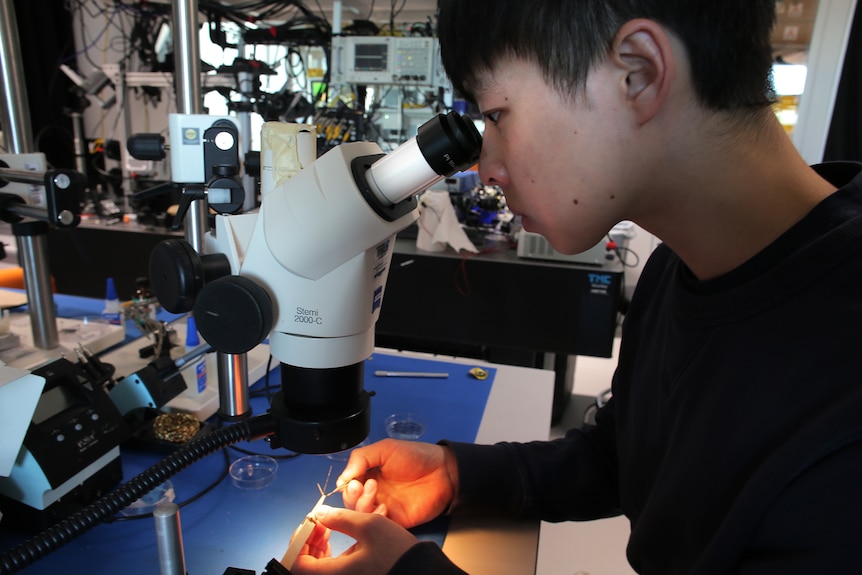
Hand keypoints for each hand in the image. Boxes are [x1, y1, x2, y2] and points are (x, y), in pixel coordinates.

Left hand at [289, 505, 417, 574]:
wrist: (420, 570)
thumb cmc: (396, 552)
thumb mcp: (369, 526)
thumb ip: (340, 518)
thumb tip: (319, 514)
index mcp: (334, 574)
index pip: (296, 563)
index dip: (298, 540)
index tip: (310, 523)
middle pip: (304, 565)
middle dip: (307, 541)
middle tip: (318, 523)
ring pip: (317, 567)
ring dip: (316, 545)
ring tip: (327, 526)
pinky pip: (330, 568)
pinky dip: (328, 552)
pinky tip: (338, 537)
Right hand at [337, 439, 458, 527]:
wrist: (443, 470)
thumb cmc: (416, 456)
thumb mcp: (385, 448)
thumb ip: (361, 458)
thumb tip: (343, 477)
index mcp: (369, 475)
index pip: (348, 485)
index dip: (346, 486)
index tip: (352, 481)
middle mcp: (374, 493)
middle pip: (351, 502)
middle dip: (352, 497)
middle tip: (362, 487)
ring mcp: (384, 507)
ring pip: (361, 515)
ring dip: (362, 506)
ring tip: (375, 492)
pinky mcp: (395, 520)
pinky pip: (378, 525)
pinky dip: (376, 518)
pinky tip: (384, 508)